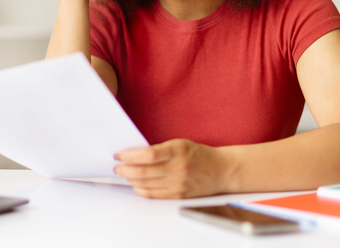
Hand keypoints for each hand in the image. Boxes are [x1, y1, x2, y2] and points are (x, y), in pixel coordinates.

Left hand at [113, 139, 227, 198]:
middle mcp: (178, 168)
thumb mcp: (180, 144)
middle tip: (118, 166)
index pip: (148, 155)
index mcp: (178, 150)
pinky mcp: (178, 196)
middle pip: (143, 172)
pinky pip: (153, 195)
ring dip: (131, 179)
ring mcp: (178, 184)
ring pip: (146, 185)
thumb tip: (134, 155)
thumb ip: (160, 150)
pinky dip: (141, 189)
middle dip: (125, 170)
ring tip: (124, 174)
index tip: (119, 155)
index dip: (130, 156)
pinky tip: (136, 184)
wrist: (221, 170)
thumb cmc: (199, 154)